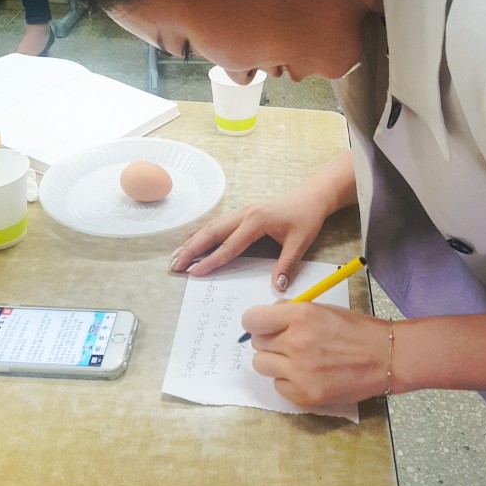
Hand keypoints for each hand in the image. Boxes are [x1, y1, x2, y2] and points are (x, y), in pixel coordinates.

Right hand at [170, 186, 328, 289]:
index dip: (211, 261)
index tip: (194, 273)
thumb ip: (287, 265)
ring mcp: (242, 211)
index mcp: (256, 221)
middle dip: (191, 249)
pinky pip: (218, 223)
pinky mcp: (243, 213)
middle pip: (211, 233)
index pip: (229, 246)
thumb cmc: (306, 218)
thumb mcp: (300, 242)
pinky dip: (202, 232)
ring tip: (176, 255)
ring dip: (193, 240)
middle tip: (175, 265)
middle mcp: (245, 214)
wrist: (311, 197)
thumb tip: (277, 288)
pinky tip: (191, 238)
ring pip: (211, 226)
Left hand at [244, 301, 389, 406]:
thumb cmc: (357, 330)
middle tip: (287, 341)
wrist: (385, 358)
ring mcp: (299, 372)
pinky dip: (288, 381)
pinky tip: (307, 375)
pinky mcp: (305, 395)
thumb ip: (292, 312)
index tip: (260, 325)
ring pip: (262, 365)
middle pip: (257, 343)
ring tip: (296, 359)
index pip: (253, 320)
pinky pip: (278, 386)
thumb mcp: (323, 309)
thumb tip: (268, 317)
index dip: (255, 322)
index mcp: (301, 316)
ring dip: (274, 361)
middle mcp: (296, 343)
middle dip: (268, 340)